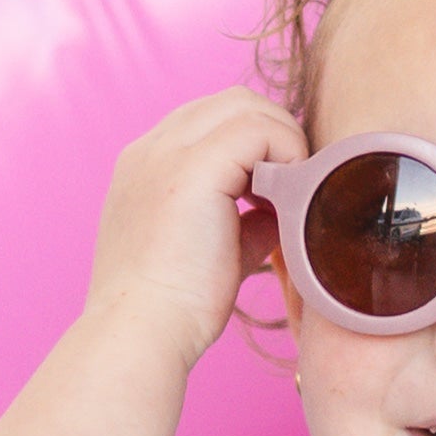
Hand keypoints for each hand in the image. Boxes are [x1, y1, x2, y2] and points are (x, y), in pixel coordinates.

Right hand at [83, 87, 308, 364]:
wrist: (140, 334)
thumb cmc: (172, 311)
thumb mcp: (209, 256)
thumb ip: (242, 227)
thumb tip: (275, 218)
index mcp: (145, 168)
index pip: (210, 122)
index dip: (255, 145)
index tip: (275, 192)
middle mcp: (151, 150)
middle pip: (230, 102)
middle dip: (274, 133)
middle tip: (294, 186)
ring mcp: (167, 152)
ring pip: (245, 105)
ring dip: (282, 141)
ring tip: (292, 193)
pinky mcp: (193, 168)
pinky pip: (258, 130)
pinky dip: (286, 153)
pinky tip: (287, 198)